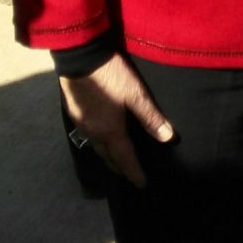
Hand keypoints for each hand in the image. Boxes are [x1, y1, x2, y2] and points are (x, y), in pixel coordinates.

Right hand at [59, 53, 175, 187]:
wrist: (80, 57)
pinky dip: (98, 144)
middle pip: (107, 157)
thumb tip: (167, 138)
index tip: (142, 185)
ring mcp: (81, 124)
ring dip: (107, 157)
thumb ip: (151, 117)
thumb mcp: (135, 94)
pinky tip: (100, 138)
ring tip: (115, 160)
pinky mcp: (74, 113)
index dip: (134, 173)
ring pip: (96, 148)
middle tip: (128, 175)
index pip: (125, 159)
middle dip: (119, 168)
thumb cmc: (111, 76)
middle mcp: (94, 133)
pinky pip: (88, 137)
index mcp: (110, 132)